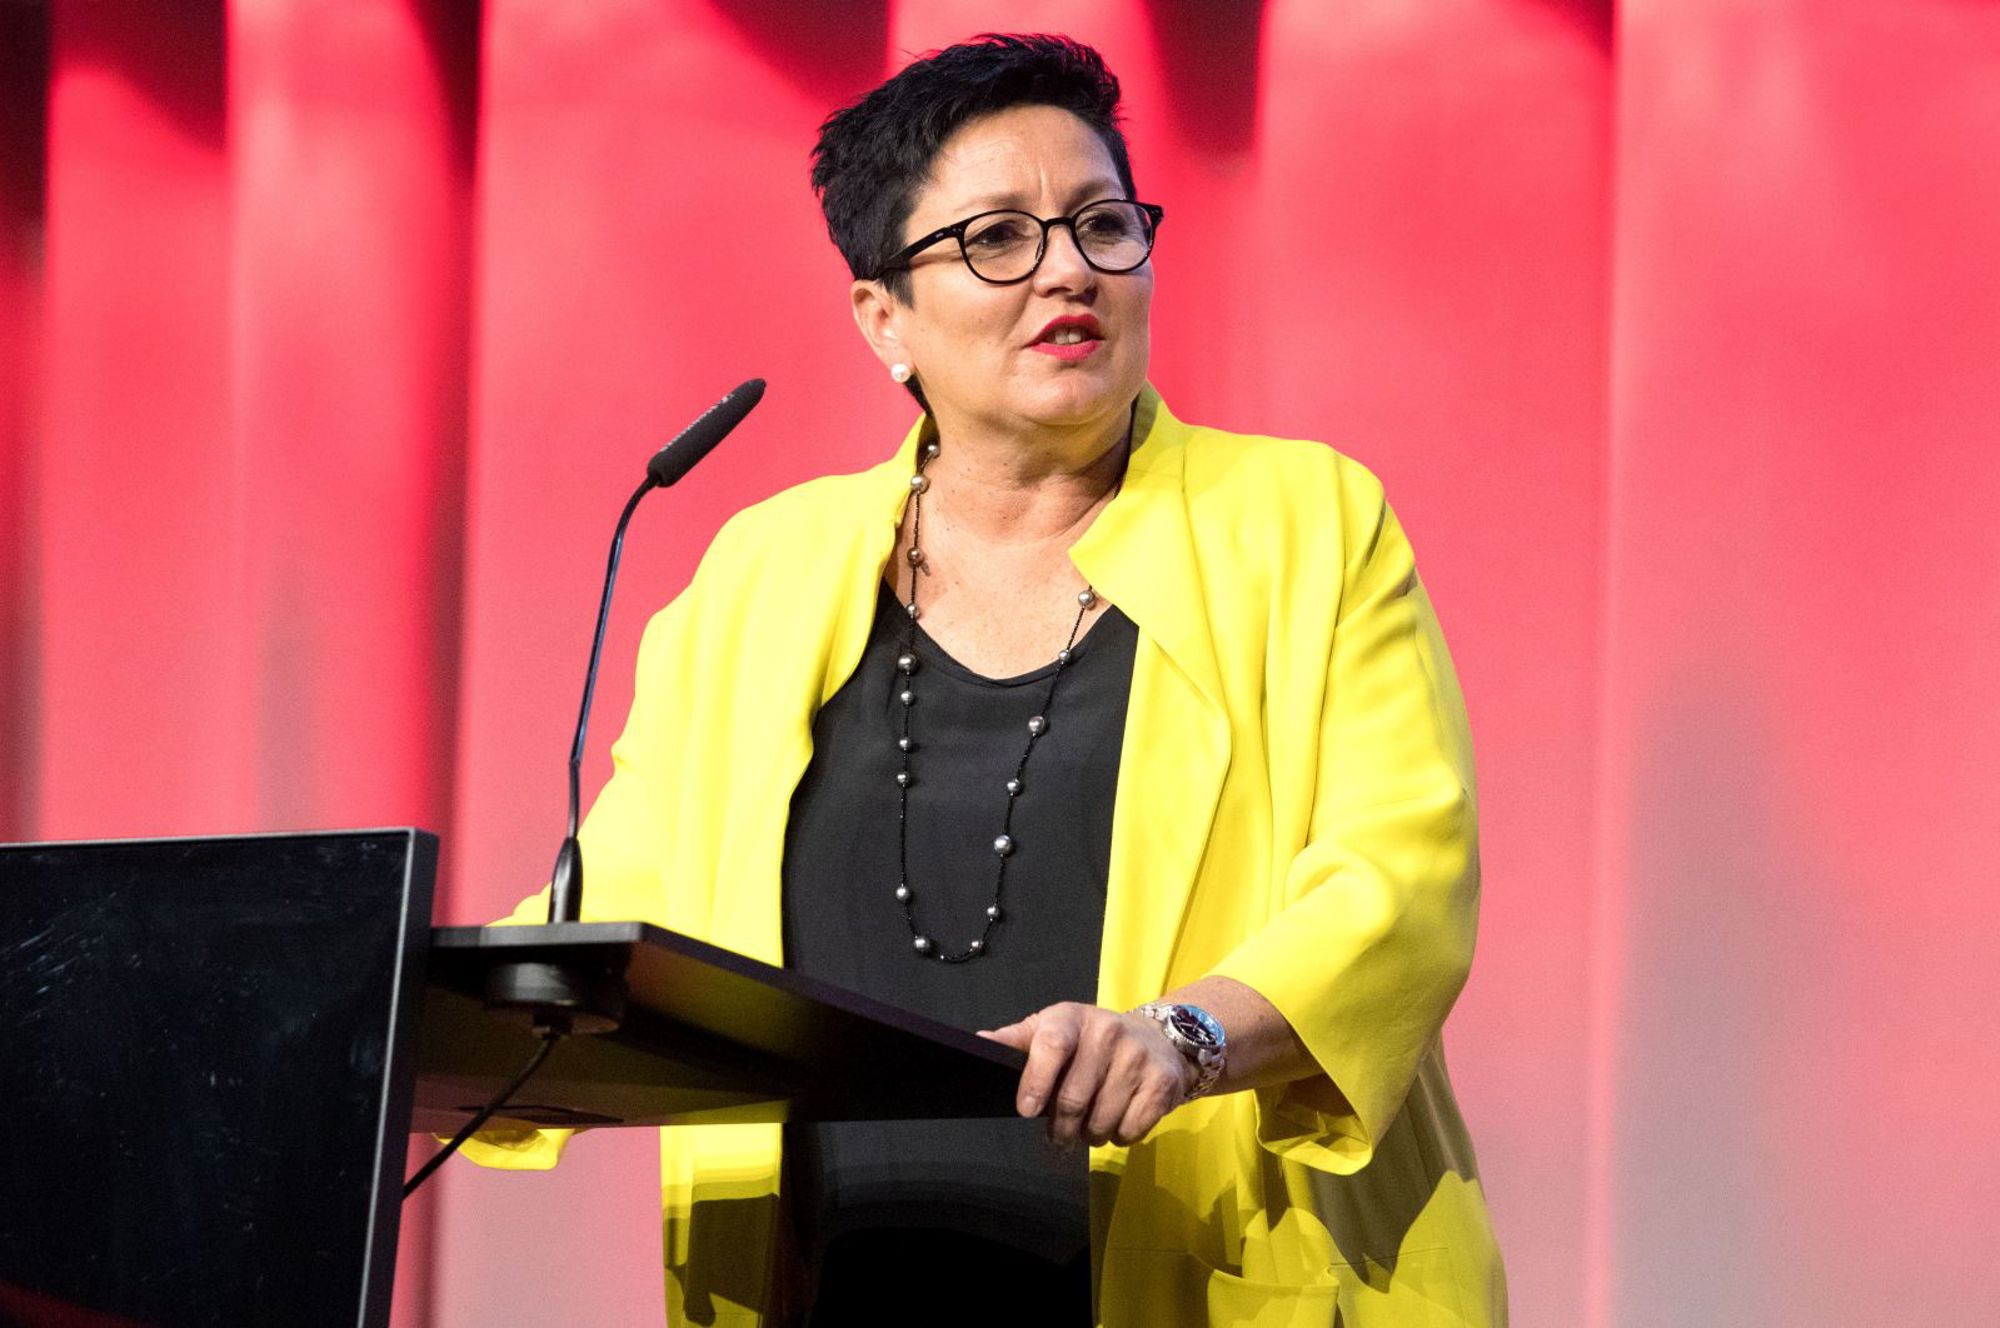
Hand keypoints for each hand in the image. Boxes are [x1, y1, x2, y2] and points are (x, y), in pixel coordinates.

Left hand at [980, 1002, 1194, 1146]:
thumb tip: (979, 1045)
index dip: (1037, 1079)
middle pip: (1074, 1098)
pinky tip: (1116, 1122)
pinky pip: (1131, 1129)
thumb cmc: (1090, 1040)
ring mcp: (1138, 1058)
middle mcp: (1108, 1032)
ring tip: (1088, 1127)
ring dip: (1090, 1136)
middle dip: (1060, 1129)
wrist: (1157, 1039)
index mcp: (1073, 1018)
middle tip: (1057, 1138)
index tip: (1026, 1110)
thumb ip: (1016, 1040)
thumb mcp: (1051, 1028)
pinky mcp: (1162, 1083)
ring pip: (1102, 1121)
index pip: (1053, 1044)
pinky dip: (1119, 1137)